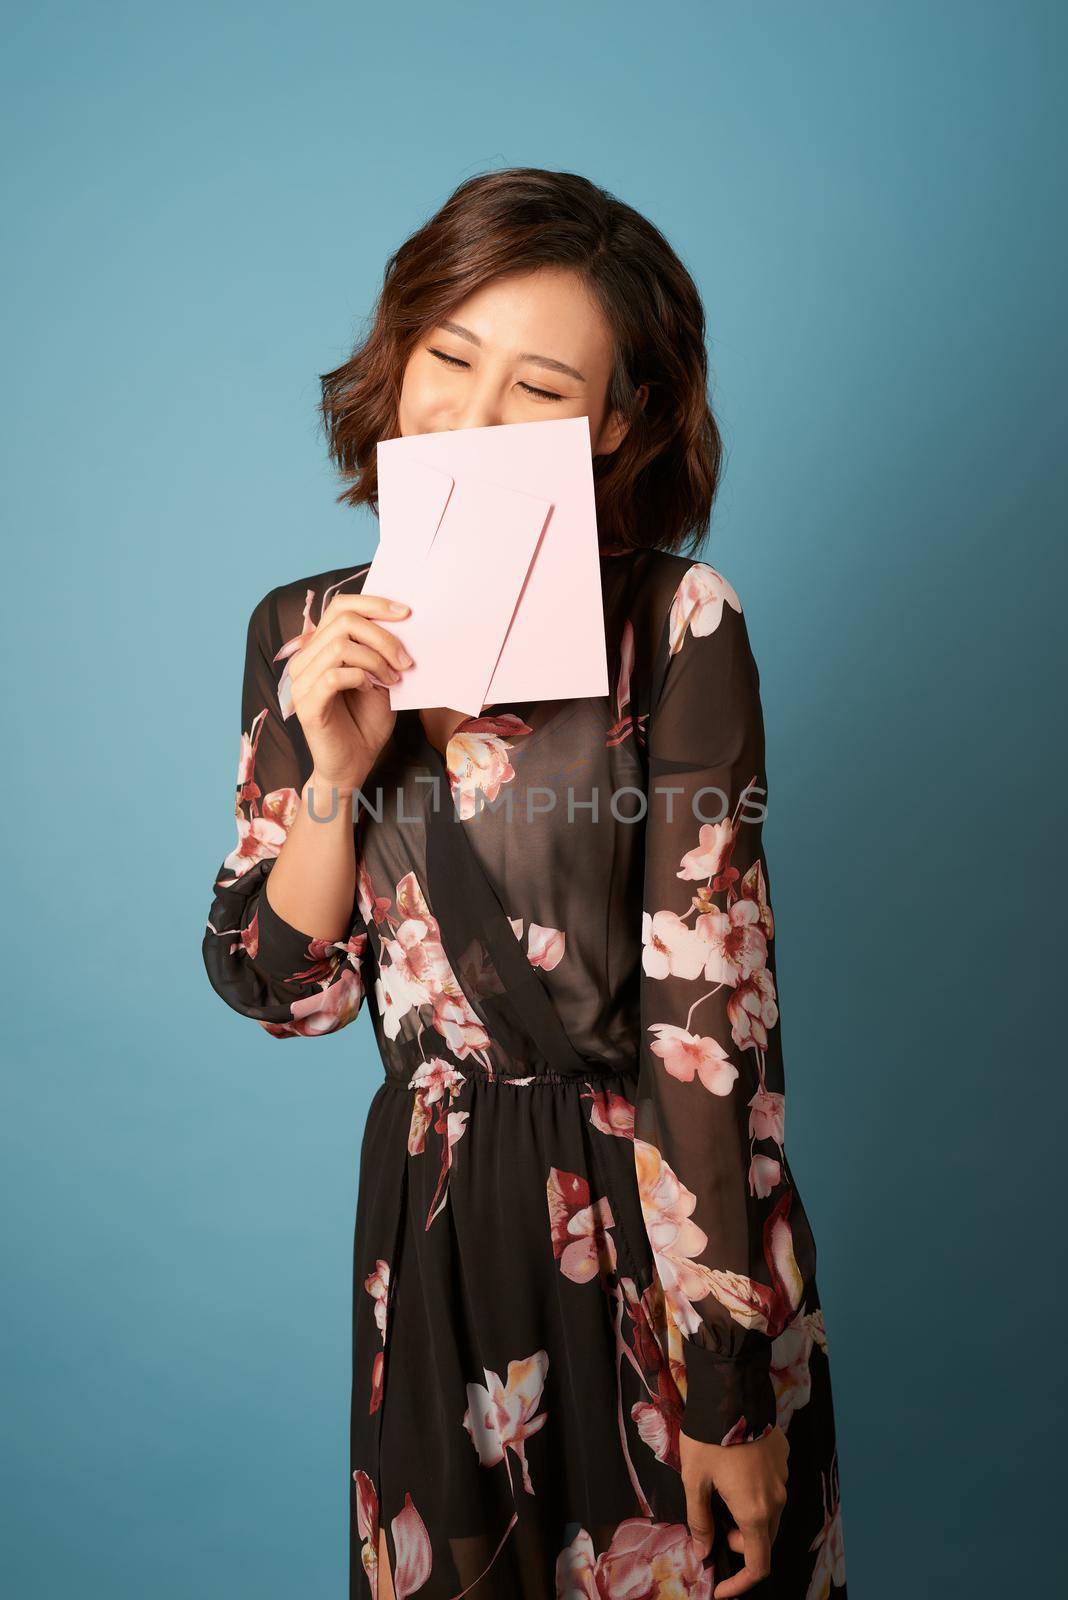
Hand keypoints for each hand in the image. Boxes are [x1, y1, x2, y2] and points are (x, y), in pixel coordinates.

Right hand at [287, 592, 412, 788]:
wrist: (354, 766)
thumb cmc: (366, 723)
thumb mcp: (380, 679)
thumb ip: (381, 651)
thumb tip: (403, 621)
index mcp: (320, 648)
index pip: (339, 606)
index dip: (373, 603)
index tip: (405, 613)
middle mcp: (305, 660)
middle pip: (343, 621)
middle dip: (383, 636)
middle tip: (406, 661)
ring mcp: (301, 682)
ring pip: (339, 646)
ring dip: (376, 659)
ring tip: (394, 679)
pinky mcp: (306, 705)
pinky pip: (333, 676)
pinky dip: (361, 677)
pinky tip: (372, 689)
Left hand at [680, 1425, 788, 1596]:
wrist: (732, 1390)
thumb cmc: (709, 1437)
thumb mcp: (694, 1480)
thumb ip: (700, 1521)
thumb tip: (703, 1551)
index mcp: (754, 1512)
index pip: (758, 1565)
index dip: (739, 1583)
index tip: (721, 1587)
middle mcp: (776, 1499)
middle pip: (763, 1538)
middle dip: (739, 1541)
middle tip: (713, 1523)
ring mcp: (783, 1478)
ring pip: (768, 1512)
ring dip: (747, 1516)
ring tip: (721, 1492)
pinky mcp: (783, 1457)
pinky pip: (772, 1485)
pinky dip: (755, 1491)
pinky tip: (735, 1469)